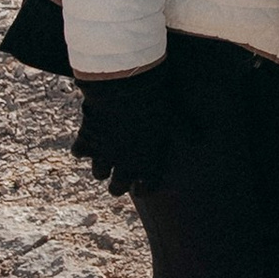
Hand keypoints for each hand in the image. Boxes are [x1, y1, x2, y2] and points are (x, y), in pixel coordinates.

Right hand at [73, 73, 180, 198]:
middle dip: (118, 184)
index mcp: (148, 163)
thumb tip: (199, 139)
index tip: (140, 186)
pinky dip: (83, 147)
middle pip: (116, 189)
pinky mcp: (86, 141)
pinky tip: (88, 139)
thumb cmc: (155, 103)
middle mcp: (124, 165)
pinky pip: (79, 153)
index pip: (144, 188)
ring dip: (102, 166)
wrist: (125, 89)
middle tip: (119, 177)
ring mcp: (103, 155)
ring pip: (98, 173)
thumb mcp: (176, 118)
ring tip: (106, 157)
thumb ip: (186, 132)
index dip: (142, 187)